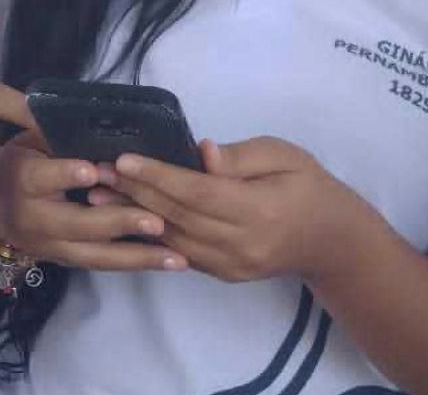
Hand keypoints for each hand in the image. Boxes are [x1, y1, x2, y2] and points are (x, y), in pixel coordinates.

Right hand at [0, 133, 185, 271]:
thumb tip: (100, 116)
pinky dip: (136, 264)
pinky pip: (102, 265)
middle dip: (118, 222)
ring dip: (138, 256)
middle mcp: (33, 219)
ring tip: (176, 258)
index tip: (92, 171)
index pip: (41, 178)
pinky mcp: (66, 261)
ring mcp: (50, 246)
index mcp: (21, 179)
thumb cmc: (20, 161)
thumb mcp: (30, 140)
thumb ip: (59, 135)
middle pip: (76, 224)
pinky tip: (169, 262)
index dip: (66, 175)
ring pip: (95, 255)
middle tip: (155, 220)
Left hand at [107, 137, 378, 284]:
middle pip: (178, 217)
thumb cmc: (308, 186)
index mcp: (259, 210)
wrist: (330, 240)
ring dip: (133, 217)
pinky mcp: (223, 275)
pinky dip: (151, 236)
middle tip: (96, 173)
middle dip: (134, 194)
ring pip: (173, 239)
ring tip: (98, 195)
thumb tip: (203, 153)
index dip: (158, 176)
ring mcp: (231, 265)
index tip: (123, 160)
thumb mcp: (285, 155)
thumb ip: (242, 157)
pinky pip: (181, 253)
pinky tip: (124, 219)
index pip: (198, 192)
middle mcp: (241, 243)